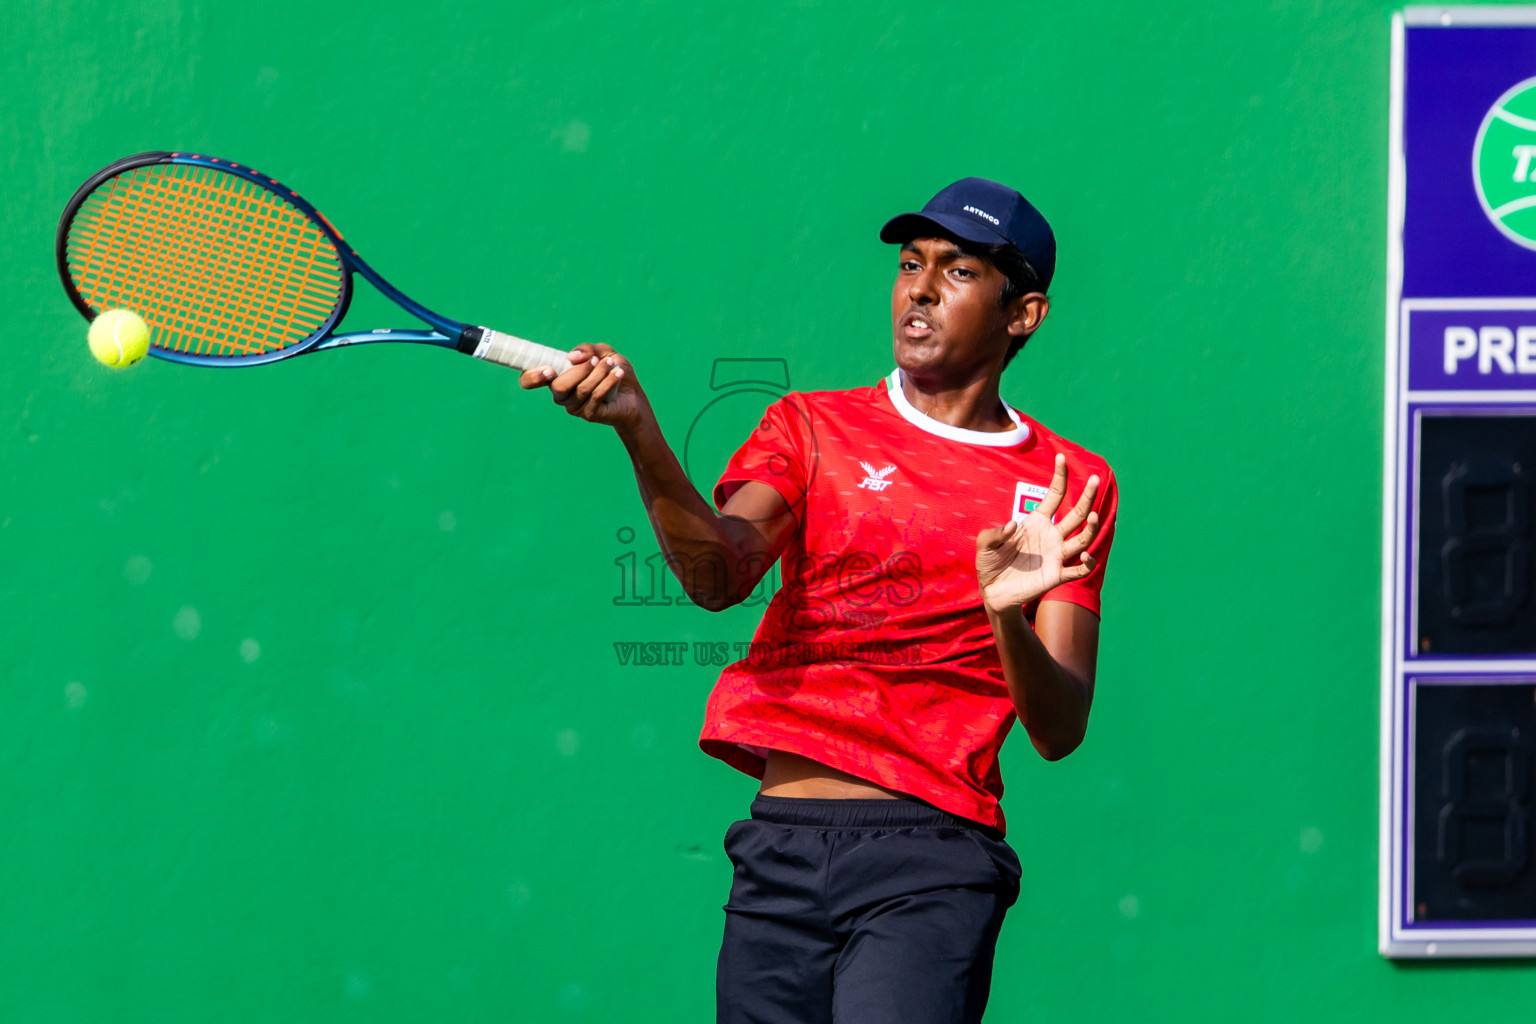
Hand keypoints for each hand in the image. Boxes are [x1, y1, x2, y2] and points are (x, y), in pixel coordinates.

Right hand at [518, 343, 646, 430]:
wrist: (633, 394)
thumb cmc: (613, 370)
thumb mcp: (602, 352)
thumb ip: (587, 349)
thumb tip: (571, 357)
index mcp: (557, 377)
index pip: (529, 381)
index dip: (532, 377)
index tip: (548, 370)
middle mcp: (561, 395)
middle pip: (558, 387)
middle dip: (579, 370)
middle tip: (595, 361)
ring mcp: (574, 407)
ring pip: (580, 390)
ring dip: (598, 373)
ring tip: (612, 364)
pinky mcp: (589, 414)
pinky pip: (595, 396)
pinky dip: (608, 381)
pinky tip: (618, 373)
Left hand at [975, 454, 1099, 613]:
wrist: (992, 591)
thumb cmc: (990, 562)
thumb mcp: (984, 543)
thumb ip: (995, 533)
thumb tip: (1013, 525)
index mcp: (1037, 522)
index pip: (1054, 495)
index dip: (1060, 476)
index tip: (1061, 457)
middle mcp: (1051, 536)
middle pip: (1077, 513)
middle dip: (1088, 496)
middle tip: (1096, 479)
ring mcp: (1056, 555)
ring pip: (1083, 538)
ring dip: (1091, 527)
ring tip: (1093, 516)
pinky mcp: (1056, 576)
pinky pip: (1079, 570)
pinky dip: (1087, 564)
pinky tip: (1086, 557)